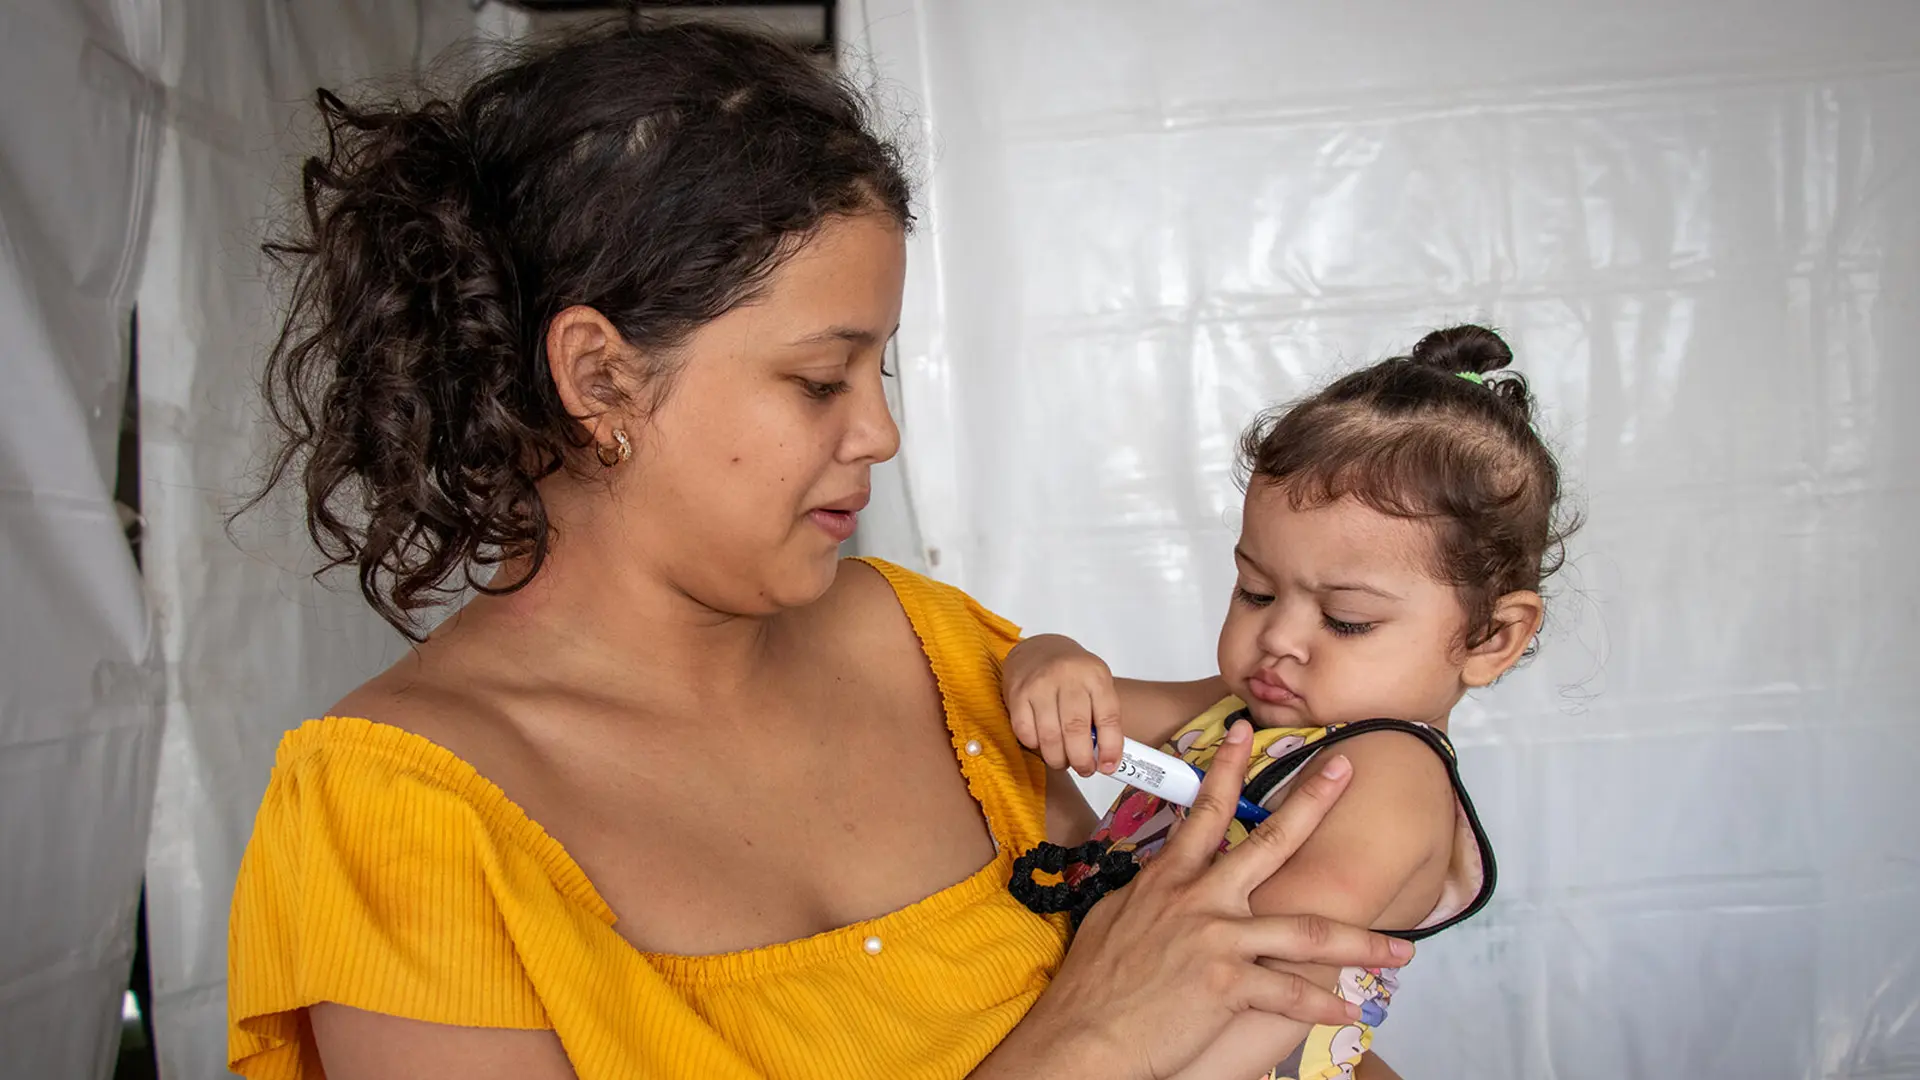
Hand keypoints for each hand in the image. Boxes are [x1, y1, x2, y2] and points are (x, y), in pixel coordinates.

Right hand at [982, 720, 1413, 1079]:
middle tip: (1347, 769)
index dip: (1227, 768)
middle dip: (1314, 802)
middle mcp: (1196, 899)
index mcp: (1168, 879)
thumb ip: (1148, 895)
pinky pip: (1287, 993)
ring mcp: (1214, 938)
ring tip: (1401, 951)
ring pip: (1304, 931)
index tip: (1244, 730)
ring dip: (1360, 943)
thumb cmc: (1091, 985)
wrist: (1082, 1034)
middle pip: (1269, 842)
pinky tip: (1349, 1011)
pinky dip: (1321, 1005)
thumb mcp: (1115, 920)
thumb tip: (1159, 881)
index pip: (1205, 811)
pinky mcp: (1224, 984)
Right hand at [1004, 634, 1121, 776]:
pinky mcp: (1017, 694)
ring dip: (1058, 759)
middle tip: (1085, 770)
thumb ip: (1102, 718)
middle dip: (1082, 760)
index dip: (1110, 748)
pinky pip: (1026, 733)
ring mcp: (1040, 684)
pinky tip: (1043, 744)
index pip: (1108, 717)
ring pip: (1049, 737)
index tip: (1108, 767)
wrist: (1038, 650)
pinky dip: (1036, 747)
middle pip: (1076, 730)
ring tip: (1063, 761)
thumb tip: (1105, 760)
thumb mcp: (1096, 686)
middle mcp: (1068, 677)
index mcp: (1095, 675)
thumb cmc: (1072, 676)